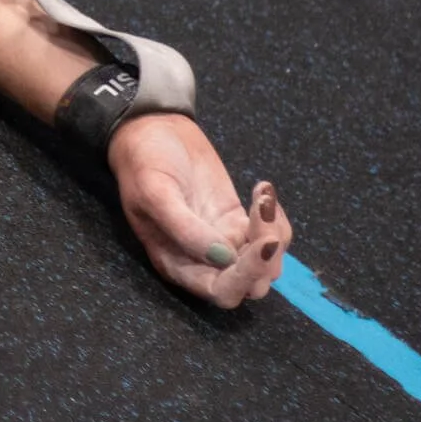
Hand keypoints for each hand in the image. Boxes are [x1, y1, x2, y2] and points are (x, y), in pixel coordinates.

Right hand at [107, 113, 291, 307]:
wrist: (153, 131)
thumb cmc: (144, 163)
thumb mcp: (155, 193)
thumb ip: (185, 230)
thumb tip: (224, 258)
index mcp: (177, 263)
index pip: (221, 291)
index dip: (245, 277)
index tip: (261, 244)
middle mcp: (203, 261)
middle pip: (251, 283)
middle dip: (266, 257)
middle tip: (261, 214)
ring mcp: (225, 242)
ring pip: (267, 261)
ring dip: (275, 234)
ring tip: (263, 196)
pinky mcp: (238, 222)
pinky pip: (272, 235)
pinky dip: (276, 218)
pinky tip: (264, 190)